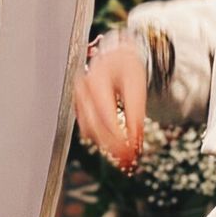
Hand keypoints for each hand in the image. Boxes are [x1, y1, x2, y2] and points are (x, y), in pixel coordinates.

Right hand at [74, 38, 147, 170]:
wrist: (116, 56)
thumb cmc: (127, 68)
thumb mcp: (137, 87)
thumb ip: (136, 114)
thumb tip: (136, 142)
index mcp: (96, 78)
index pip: (105, 114)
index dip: (117, 136)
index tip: (131, 151)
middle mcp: (82, 88)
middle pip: (94, 125)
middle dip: (111, 145)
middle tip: (128, 160)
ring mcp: (78, 97)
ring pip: (88, 129)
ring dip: (106, 145)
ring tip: (125, 157)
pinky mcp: (79, 106)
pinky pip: (87, 127)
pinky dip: (101, 139)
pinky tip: (115, 146)